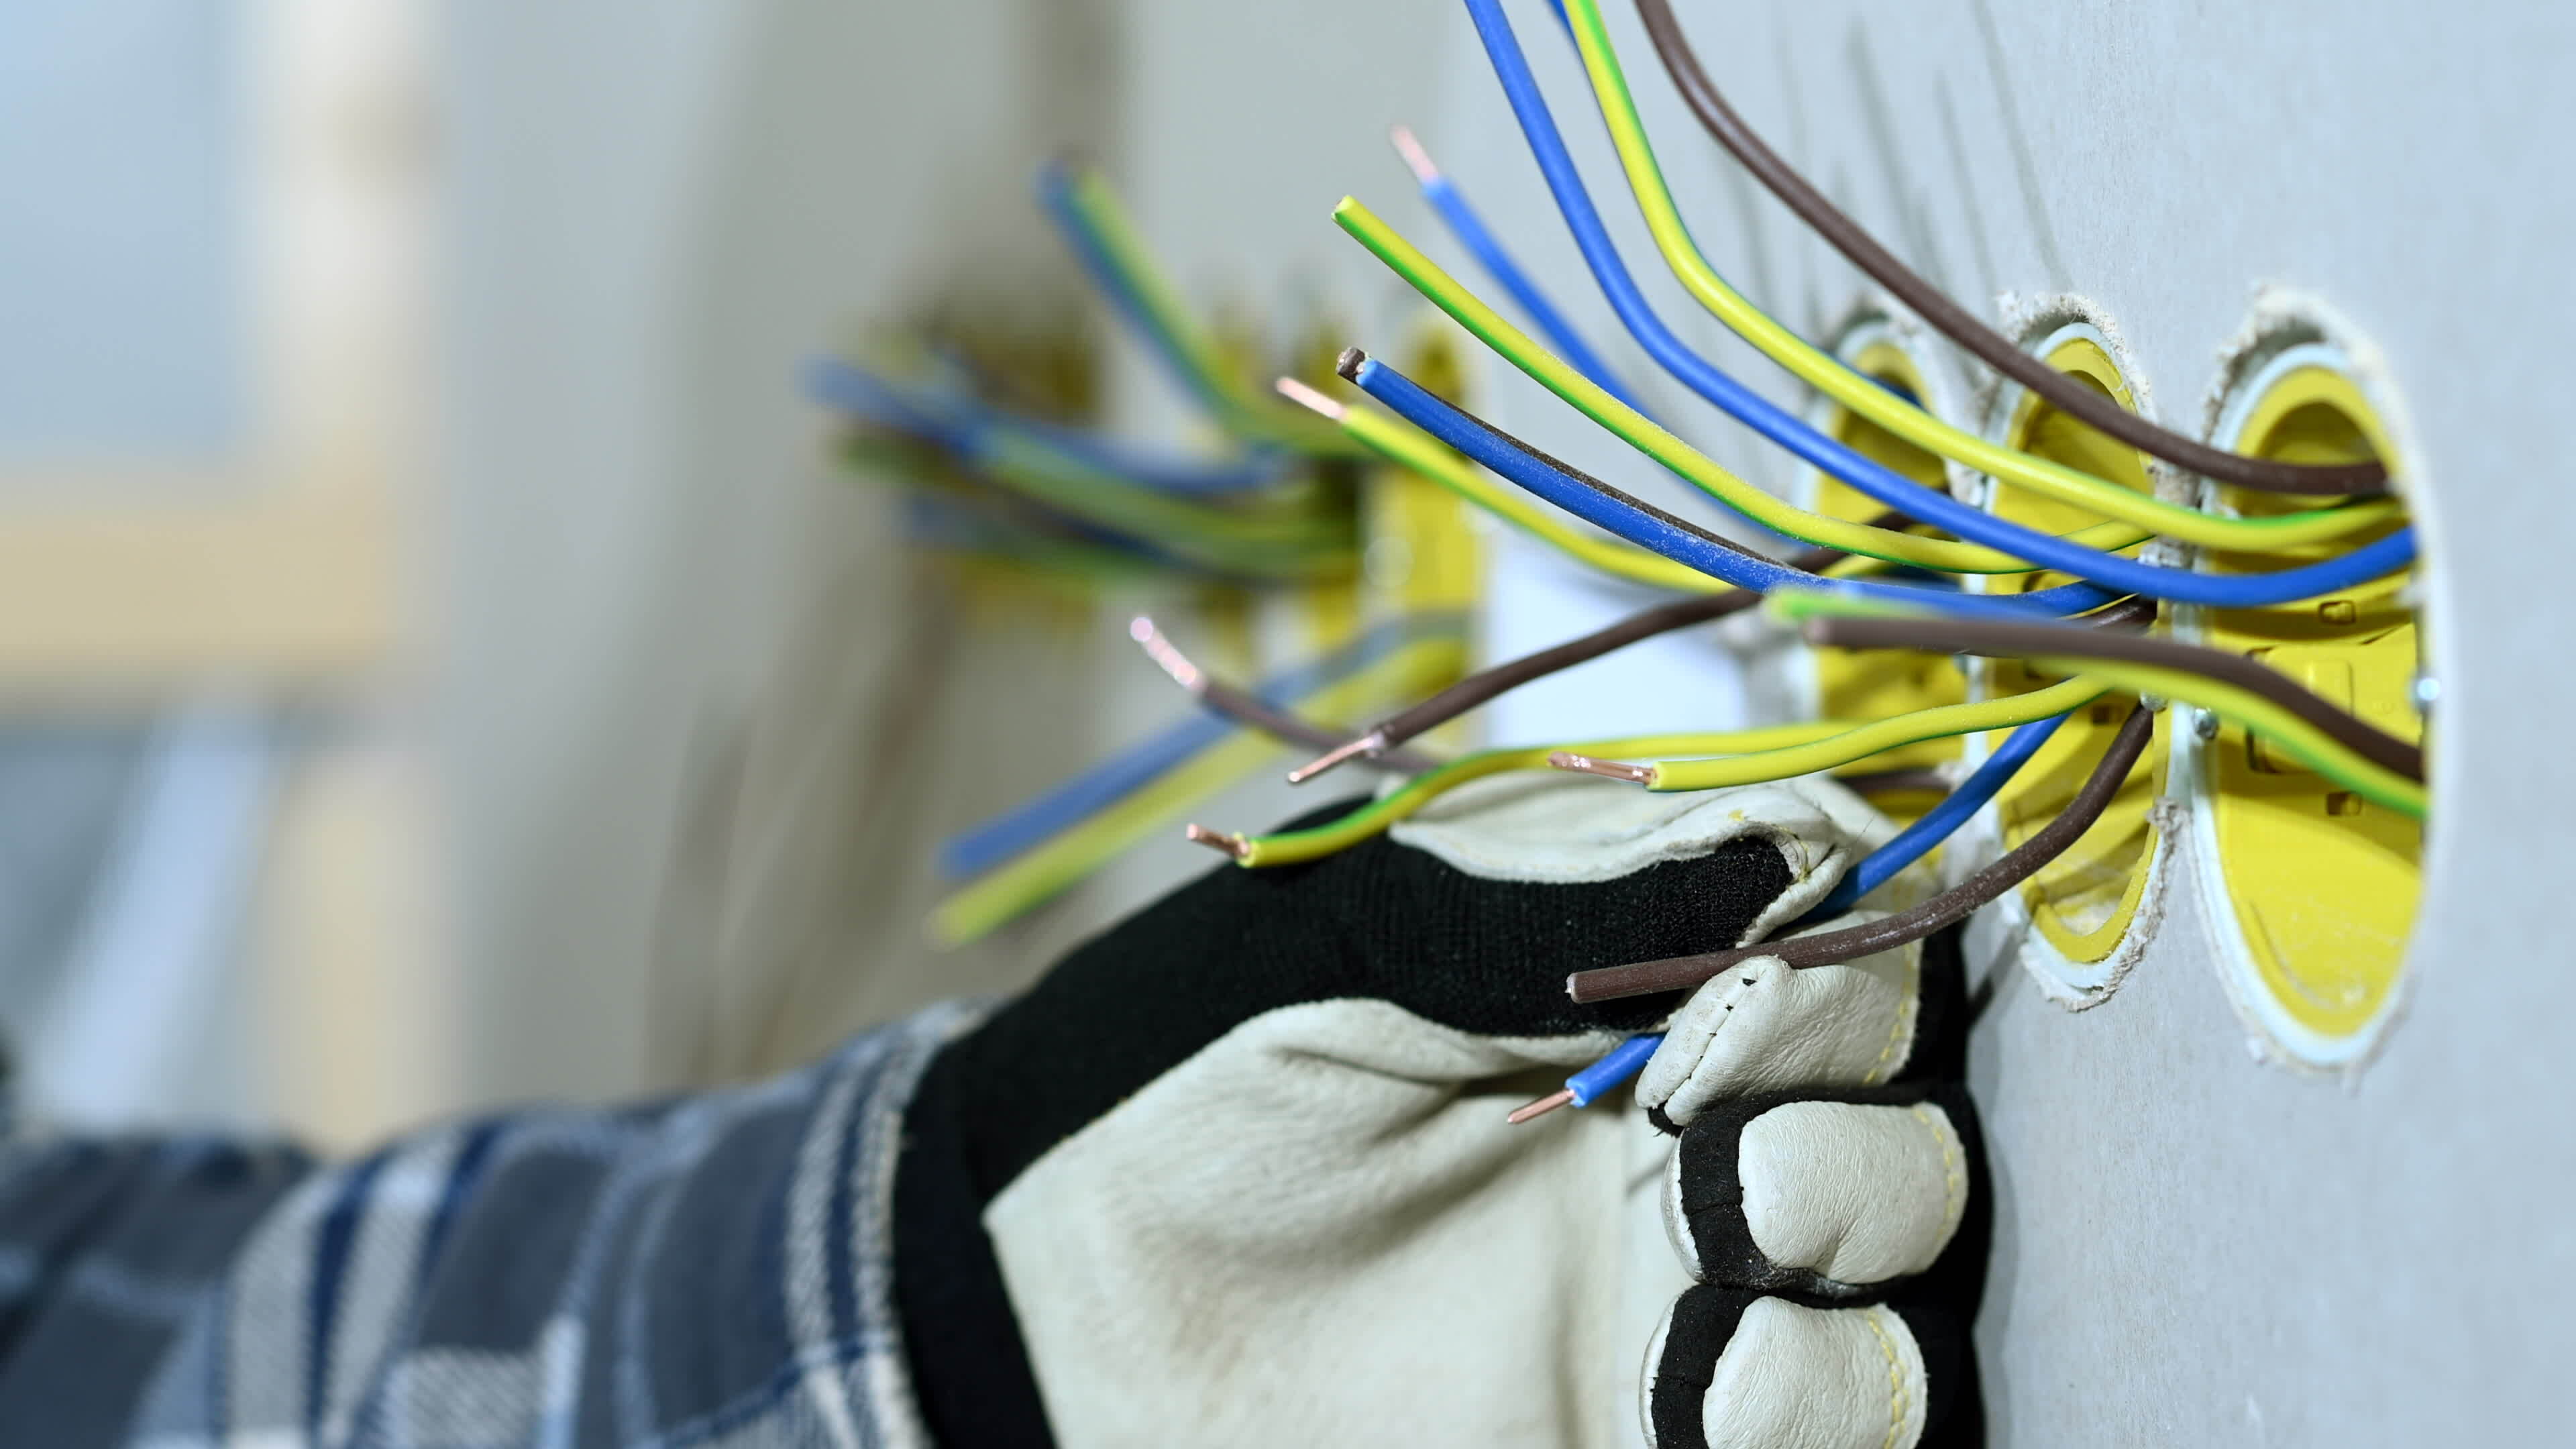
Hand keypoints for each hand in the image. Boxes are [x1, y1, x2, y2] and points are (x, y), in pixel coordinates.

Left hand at [893, 771, 1979, 1446]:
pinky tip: (1692, 1380)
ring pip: (1903, 1243)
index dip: (1828, 951)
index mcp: (1616, 959)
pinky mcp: (1657, 1420)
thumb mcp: (1348, 939)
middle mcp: (1678, 1102)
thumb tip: (1794, 839)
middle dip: (1839, 1094)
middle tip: (1699, 1124)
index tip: (1736, 996)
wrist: (1065, 1306)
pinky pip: (1839, 1408)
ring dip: (1844, 1231)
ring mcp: (1681, 1269)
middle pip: (1899, 1080)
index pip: (1827, 913)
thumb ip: (1566, 893)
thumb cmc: (1180, 1085)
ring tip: (1706, 1242)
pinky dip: (1805, 1392)